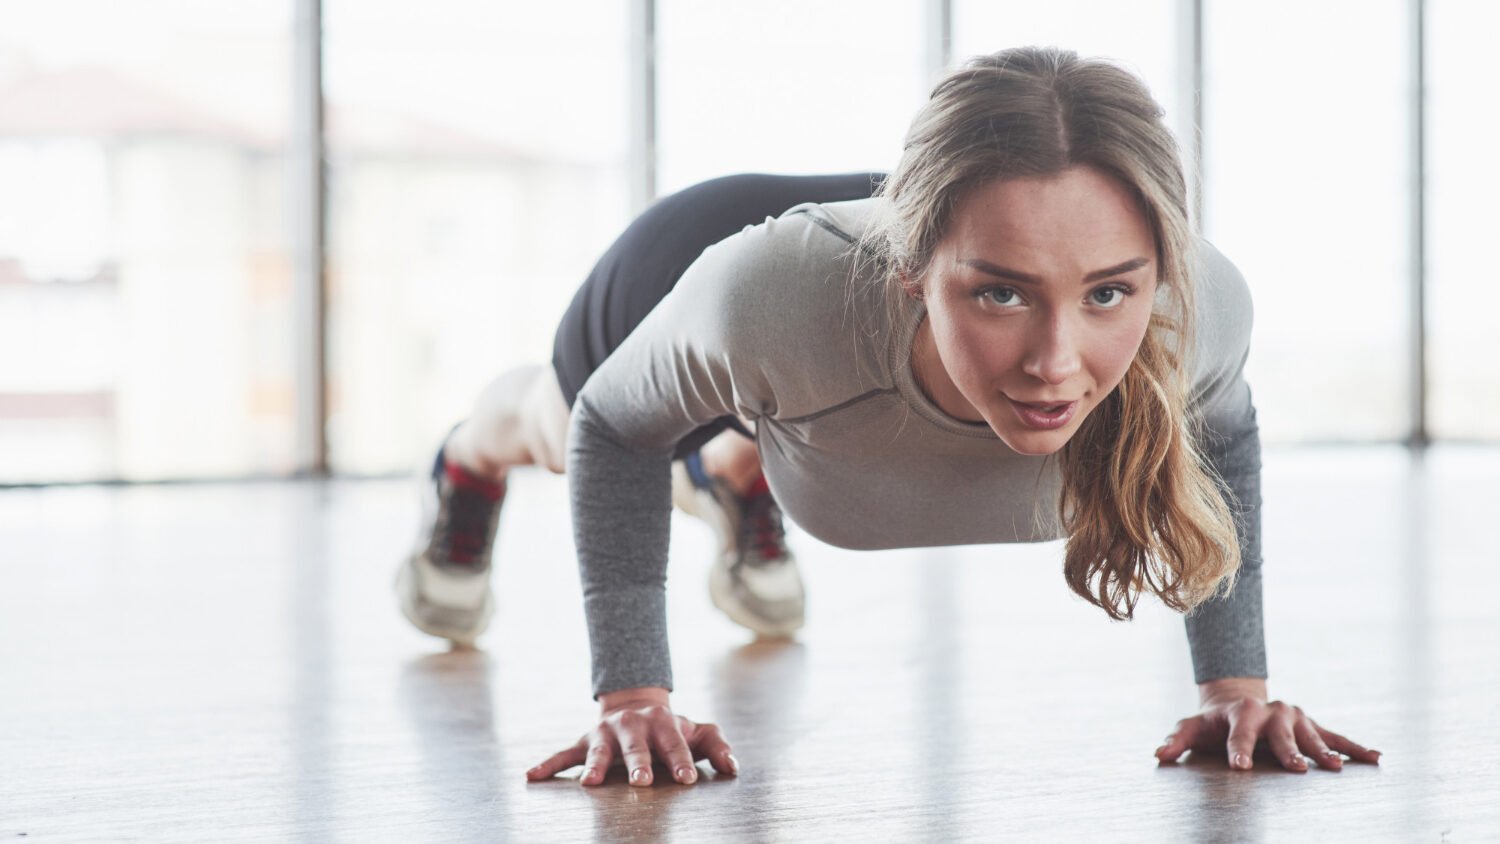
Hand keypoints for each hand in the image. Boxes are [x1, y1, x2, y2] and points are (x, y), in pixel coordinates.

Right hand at [525, 687, 739, 786]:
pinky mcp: (583, 742)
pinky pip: (563, 755)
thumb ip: (716, 746)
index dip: (681, 761)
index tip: (687, 780)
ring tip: (590, 783)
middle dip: (638, 764)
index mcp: (661, 723)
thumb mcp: (697, 732)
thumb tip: (733, 768)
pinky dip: (547, 765)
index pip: (674, 744)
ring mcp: (604, 734)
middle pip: (635, 747)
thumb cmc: (671, 729)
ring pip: (598, 750)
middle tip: (642, 782)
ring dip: (594, 766)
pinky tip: (532, 777)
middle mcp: (631, 726)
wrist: (634, 705)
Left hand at [1154, 677, 1381, 771]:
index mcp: (1241, 714)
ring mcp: (1295, 717)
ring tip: (1335, 769)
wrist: (1238, 701)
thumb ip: (1175, 741)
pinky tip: (1376, 759)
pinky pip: (1336, 736)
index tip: (1240, 769)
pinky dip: (1355, 747)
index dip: (1238, 751)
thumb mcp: (1191, 728)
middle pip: (1280, 734)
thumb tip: (1158, 756)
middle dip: (1288, 751)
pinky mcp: (1311, 724)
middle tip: (1296, 770)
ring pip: (1311, 735)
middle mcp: (1271, 712)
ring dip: (1323, 751)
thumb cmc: (1213, 723)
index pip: (1238, 734)